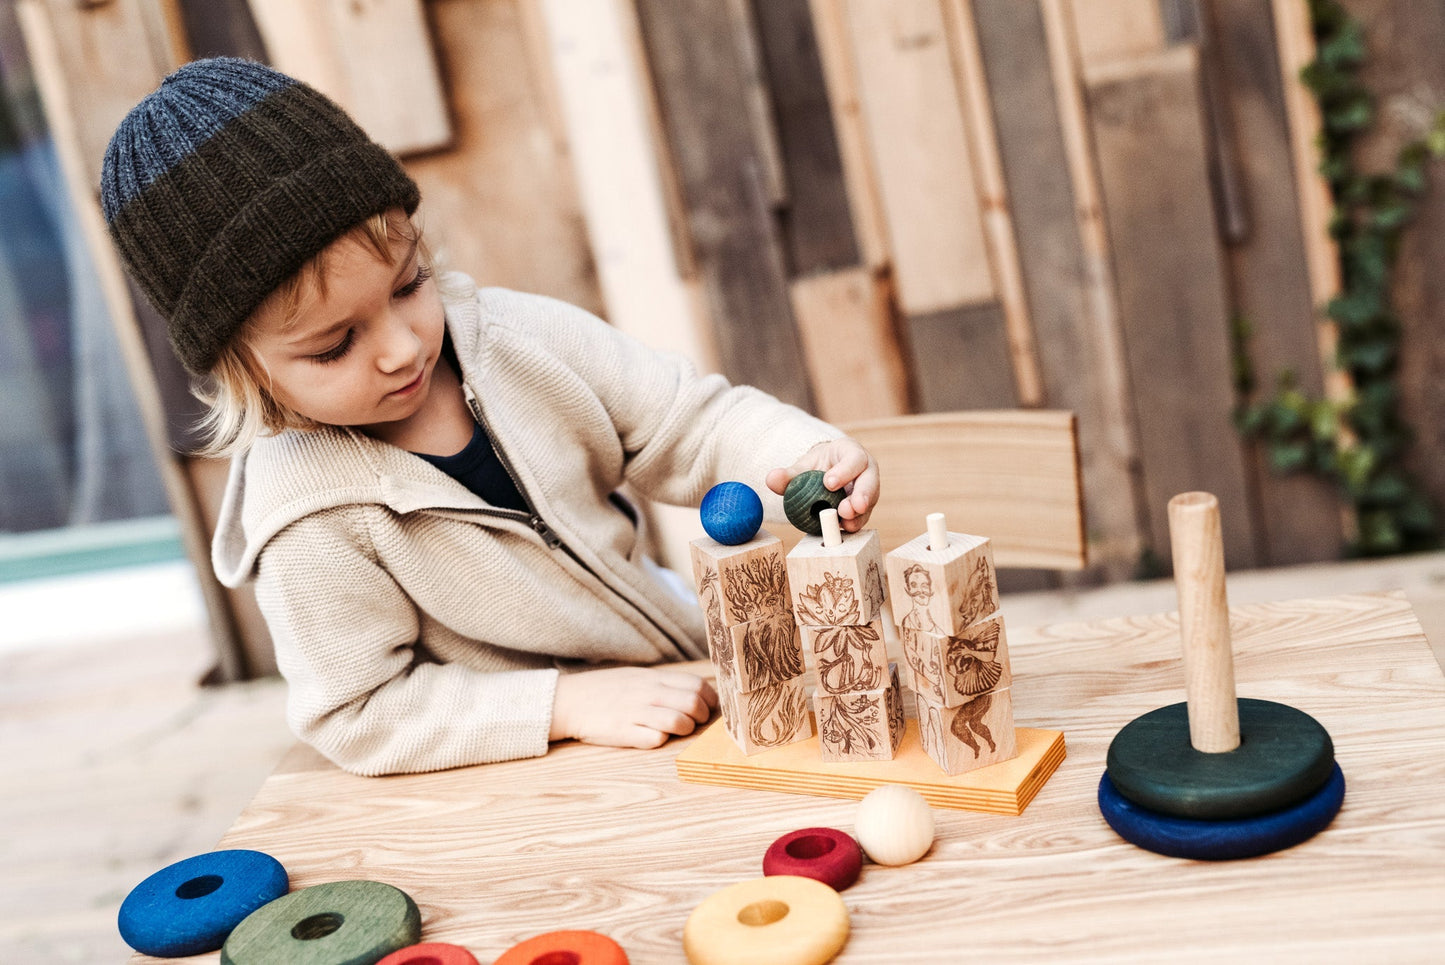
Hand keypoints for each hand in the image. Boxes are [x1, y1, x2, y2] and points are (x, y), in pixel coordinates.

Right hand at [549, 667, 717, 747]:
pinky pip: (656, 739)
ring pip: (679, 722)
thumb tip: (695, 693)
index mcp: (654, 678)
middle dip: (702, 717)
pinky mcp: (624, 732)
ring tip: (676, 731)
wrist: (569, 700)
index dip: (709, 699)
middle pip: (693, 703)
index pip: (697, 684)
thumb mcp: (637, 677)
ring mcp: (636, 712)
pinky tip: (654, 737)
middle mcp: (648, 693)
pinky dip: (661, 740)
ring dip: (685, 730)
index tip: (708, 708)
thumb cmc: (606, 690)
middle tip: (695, 722)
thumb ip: (664, 684)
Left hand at [766, 437, 879, 531]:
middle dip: (861, 496)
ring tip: (845, 523)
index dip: (844, 471)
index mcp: (852, 453)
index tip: (828, 483)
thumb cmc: (817, 468)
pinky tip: (844, 530)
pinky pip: (862, 517)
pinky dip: (854, 524)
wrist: (825, 474)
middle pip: (870, 482)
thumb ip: (789, 474)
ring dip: (858, 515)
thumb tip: (771, 479)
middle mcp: (866, 471)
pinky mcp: (865, 509)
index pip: (854, 459)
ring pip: (869, 502)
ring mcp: (868, 491)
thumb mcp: (803, 467)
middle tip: (845, 510)